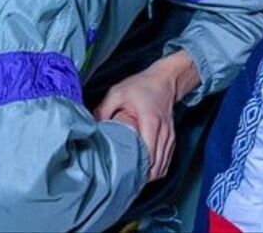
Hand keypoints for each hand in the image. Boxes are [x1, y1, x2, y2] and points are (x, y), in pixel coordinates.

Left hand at [94, 67, 176, 181]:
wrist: (165, 80)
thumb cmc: (142, 86)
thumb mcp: (117, 92)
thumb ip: (103, 110)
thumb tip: (91, 127)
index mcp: (150, 122)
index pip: (149, 155)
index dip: (137, 170)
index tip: (122, 177)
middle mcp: (163, 132)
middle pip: (156, 166)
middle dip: (141, 178)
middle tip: (123, 182)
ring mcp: (169, 137)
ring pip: (162, 167)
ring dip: (149, 176)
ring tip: (132, 180)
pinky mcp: (171, 139)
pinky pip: (166, 162)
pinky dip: (157, 170)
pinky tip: (144, 172)